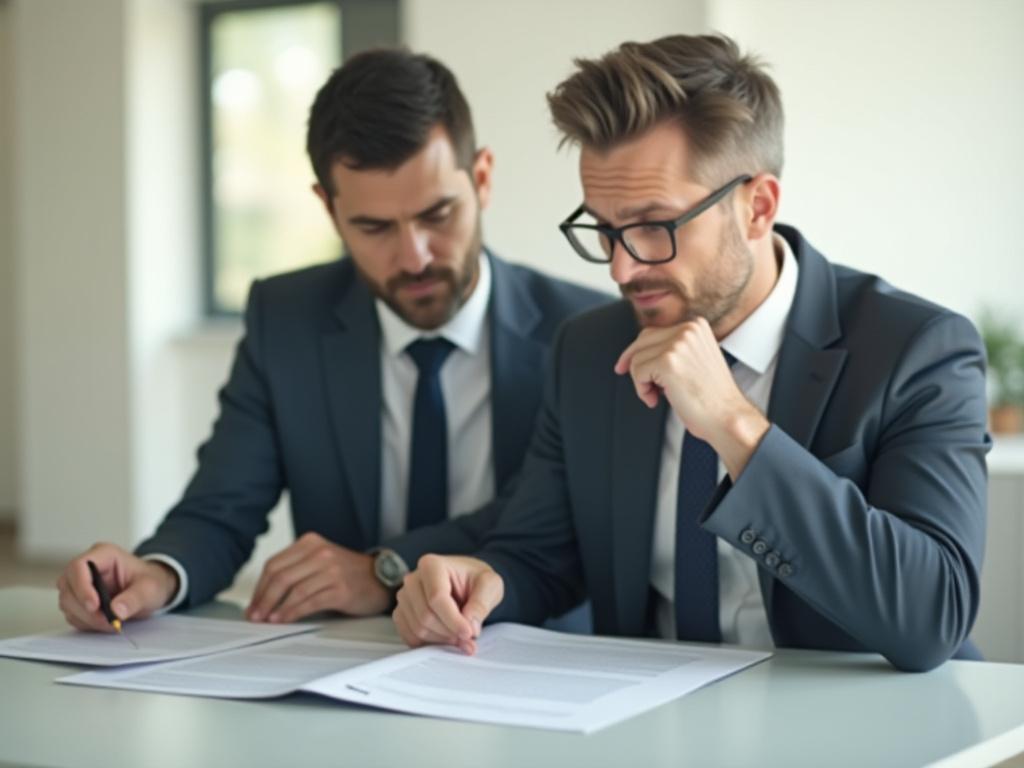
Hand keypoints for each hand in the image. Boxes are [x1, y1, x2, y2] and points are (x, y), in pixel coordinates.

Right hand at [57, 543, 178, 631]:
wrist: (151, 590)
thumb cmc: (151, 582)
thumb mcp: (150, 589)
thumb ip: (134, 599)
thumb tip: (116, 611)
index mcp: (104, 554)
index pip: (79, 566)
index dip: (82, 587)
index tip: (94, 606)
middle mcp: (88, 567)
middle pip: (68, 587)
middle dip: (85, 608)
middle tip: (107, 620)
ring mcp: (80, 583)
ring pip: (67, 602)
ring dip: (86, 618)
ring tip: (110, 623)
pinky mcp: (79, 600)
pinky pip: (72, 614)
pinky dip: (86, 623)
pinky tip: (104, 623)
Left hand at [246, 532, 389, 622]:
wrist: (380, 577)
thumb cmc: (346, 573)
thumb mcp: (319, 560)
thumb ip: (295, 569)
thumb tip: (264, 595)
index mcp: (310, 543)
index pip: (274, 564)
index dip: (259, 587)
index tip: (252, 604)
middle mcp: (320, 553)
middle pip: (280, 577)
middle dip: (263, 599)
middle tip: (254, 615)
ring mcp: (331, 570)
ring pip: (293, 590)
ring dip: (276, 608)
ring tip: (267, 620)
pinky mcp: (341, 588)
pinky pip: (310, 602)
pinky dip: (293, 612)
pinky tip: (284, 619)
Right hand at [392, 554, 503, 653]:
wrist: (466, 582)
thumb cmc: (476, 580)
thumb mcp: (490, 584)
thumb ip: (482, 602)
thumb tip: (470, 624)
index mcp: (431, 565)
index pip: (436, 598)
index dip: (454, 620)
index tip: (470, 633)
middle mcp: (413, 579)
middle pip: (425, 616)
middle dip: (449, 632)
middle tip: (469, 637)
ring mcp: (404, 597)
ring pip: (418, 629)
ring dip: (442, 639)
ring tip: (460, 637)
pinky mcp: (402, 613)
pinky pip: (410, 636)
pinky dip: (430, 643)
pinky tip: (447, 638)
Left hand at [614, 316, 769, 477]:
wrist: (727, 417)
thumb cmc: (710, 397)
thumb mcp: (693, 361)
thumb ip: (672, 350)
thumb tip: (636, 351)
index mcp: (696, 326)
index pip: (653, 333)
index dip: (638, 352)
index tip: (625, 366)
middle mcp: (687, 329)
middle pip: (641, 341)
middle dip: (631, 362)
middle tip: (630, 380)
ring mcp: (678, 344)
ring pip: (637, 359)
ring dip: (641, 382)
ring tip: (657, 396)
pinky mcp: (667, 361)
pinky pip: (638, 372)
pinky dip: (642, 390)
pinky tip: (656, 400)